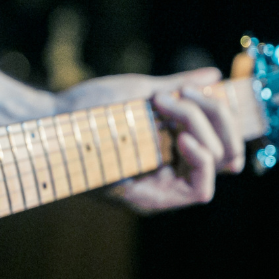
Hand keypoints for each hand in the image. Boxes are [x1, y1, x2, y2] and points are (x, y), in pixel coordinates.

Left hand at [55, 67, 245, 213]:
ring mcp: (161, 189)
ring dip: (203, 127)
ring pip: (218, 165)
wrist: (50, 124)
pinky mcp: (150, 200)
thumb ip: (179, 88)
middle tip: (185, 93)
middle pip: (228, 155)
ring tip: (168, 104)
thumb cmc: (87, 109)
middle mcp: (169, 173)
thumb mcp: (140, 92)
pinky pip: (199, 191)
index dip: (226, 119)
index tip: (200, 91)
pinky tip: (184, 140)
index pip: (223, 145)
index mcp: (170, 150)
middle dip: (219, 117)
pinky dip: (202, 159)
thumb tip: (214, 78)